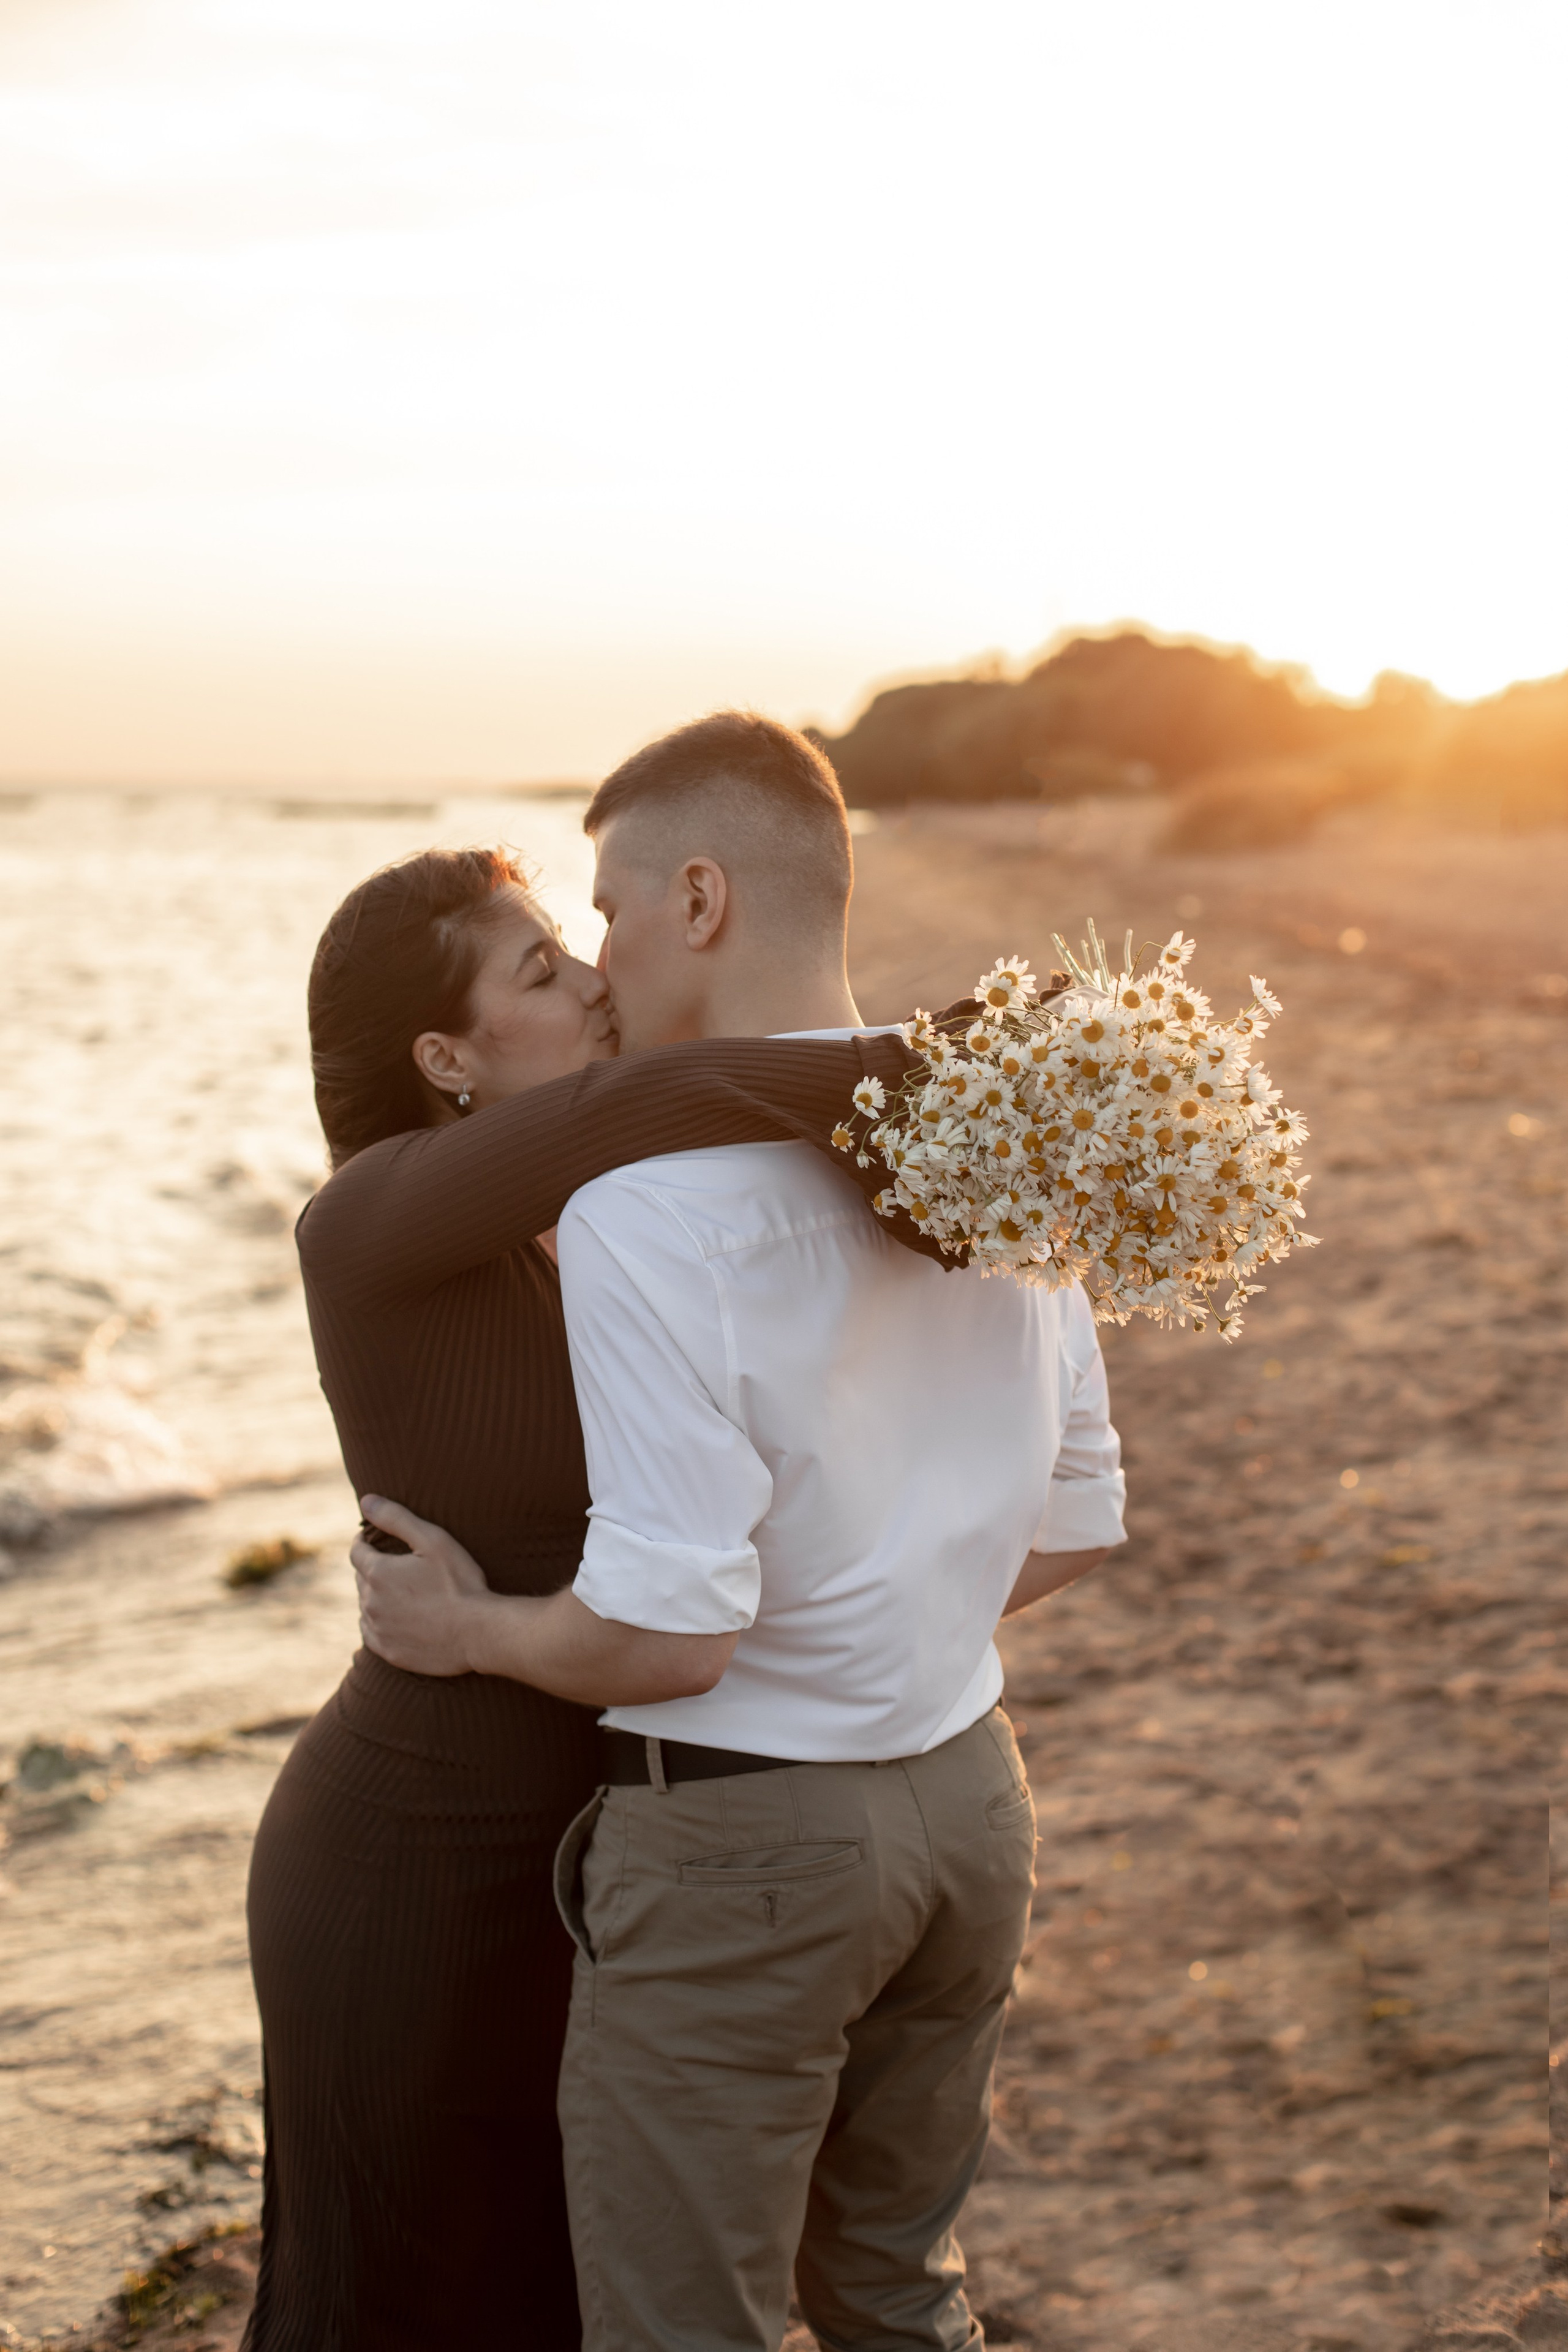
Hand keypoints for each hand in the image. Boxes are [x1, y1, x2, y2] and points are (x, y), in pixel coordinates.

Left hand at [351, 1494, 492, 1675]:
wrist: (478, 1633)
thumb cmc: (460, 1583)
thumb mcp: (433, 1540)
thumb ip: (396, 1518)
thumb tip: (366, 1500)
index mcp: (378, 1573)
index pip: (357, 1552)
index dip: (364, 1542)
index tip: (373, 1540)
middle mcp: (370, 1602)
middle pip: (362, 1579)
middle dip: (374, 1569)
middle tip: (397, 1566)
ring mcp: (378, 1630)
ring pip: (366, 1606)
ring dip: (377, 1596)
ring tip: (401, 1593)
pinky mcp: (389, 1651)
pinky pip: (372, 1633)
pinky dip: (379, 1623)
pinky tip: (398, 1619)